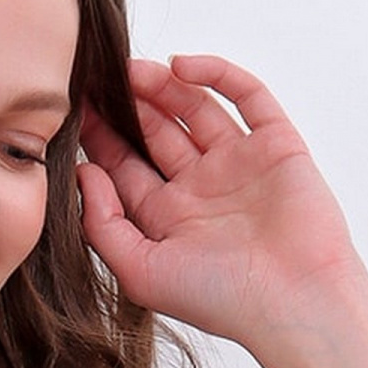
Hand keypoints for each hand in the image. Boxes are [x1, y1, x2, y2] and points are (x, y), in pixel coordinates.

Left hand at [78, 55, 367, 353]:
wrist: (293, 301)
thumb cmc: (219, 300)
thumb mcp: (140, 272)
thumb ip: (103, 226)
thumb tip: (82, 172)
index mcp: (169, 219)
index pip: (126, 167)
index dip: (100, 137)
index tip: (74, 108)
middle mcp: (201, 188)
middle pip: (156, 132)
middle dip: (127, 105)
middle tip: (97, 76)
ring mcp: (238, 163)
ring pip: (195, 108)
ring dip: (163, 86)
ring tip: (132, 69)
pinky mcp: (276, 144)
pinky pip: (246, 96)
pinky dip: (216, 74)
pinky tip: (181, 66)